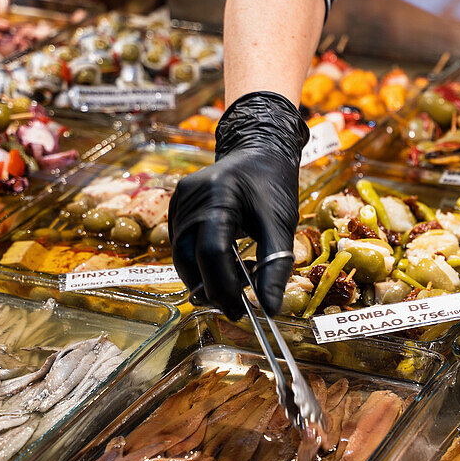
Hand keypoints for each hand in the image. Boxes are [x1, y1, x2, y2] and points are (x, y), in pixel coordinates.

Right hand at [169, 91, 307, 319]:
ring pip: (183, 256)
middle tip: (237, 306)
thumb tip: (270, 309)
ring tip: (238, 284)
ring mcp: (179, 203)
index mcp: (218, 198)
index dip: (223, 287)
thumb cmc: (272, 184)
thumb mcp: (281, 224)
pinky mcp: (177, 207)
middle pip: (189, 260)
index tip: (241, 310)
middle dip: (211, 289)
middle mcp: (190, 200)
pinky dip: (201, 263)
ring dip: (206, 278)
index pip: (210, 253)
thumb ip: (276, 266)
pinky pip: (183, 245)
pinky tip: (228, 264)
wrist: (257, 149)